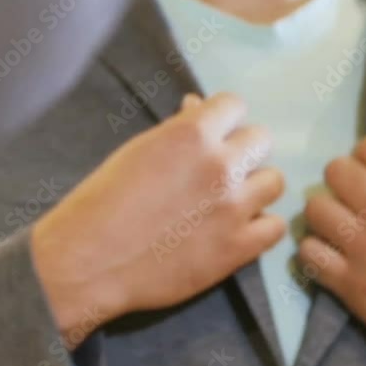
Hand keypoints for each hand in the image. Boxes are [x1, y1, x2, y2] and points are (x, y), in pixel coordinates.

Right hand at [32, 93, 285, 344]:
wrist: (90, 260)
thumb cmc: (102, 200)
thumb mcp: (137, 150)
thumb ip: (176, 130)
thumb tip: (197, 108)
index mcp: (192, 134)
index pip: (234, 105)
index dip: (222, 120)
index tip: (213, 135)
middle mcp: (221, 165)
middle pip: (261, 141)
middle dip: (241, 151)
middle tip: (220, 171)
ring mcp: (234, 207)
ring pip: (274, 182)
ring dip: (255, 187)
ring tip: (231, 201)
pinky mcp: (238, 248)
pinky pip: (275, 227)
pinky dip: (260, 227)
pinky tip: (238, 230)